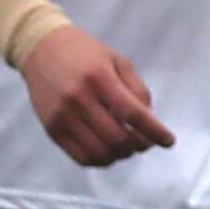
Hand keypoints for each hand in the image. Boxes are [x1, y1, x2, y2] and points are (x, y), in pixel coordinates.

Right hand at [18, 26, 174, 166]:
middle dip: (138, 145)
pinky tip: (107, 150)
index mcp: (99, 77)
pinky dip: (101, 160)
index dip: (154, 131)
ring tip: (125, 146)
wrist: (40, 49)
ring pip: (100, 152)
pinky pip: (81, 157)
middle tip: (144, 142)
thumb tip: (149, 124)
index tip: (168, 141)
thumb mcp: (117, 61)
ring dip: (120, 155)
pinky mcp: (52, 129)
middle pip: (117, 138)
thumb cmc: (84, 53)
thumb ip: (137, 90)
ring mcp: (62, 116)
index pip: (132, 113)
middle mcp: (78, 98)